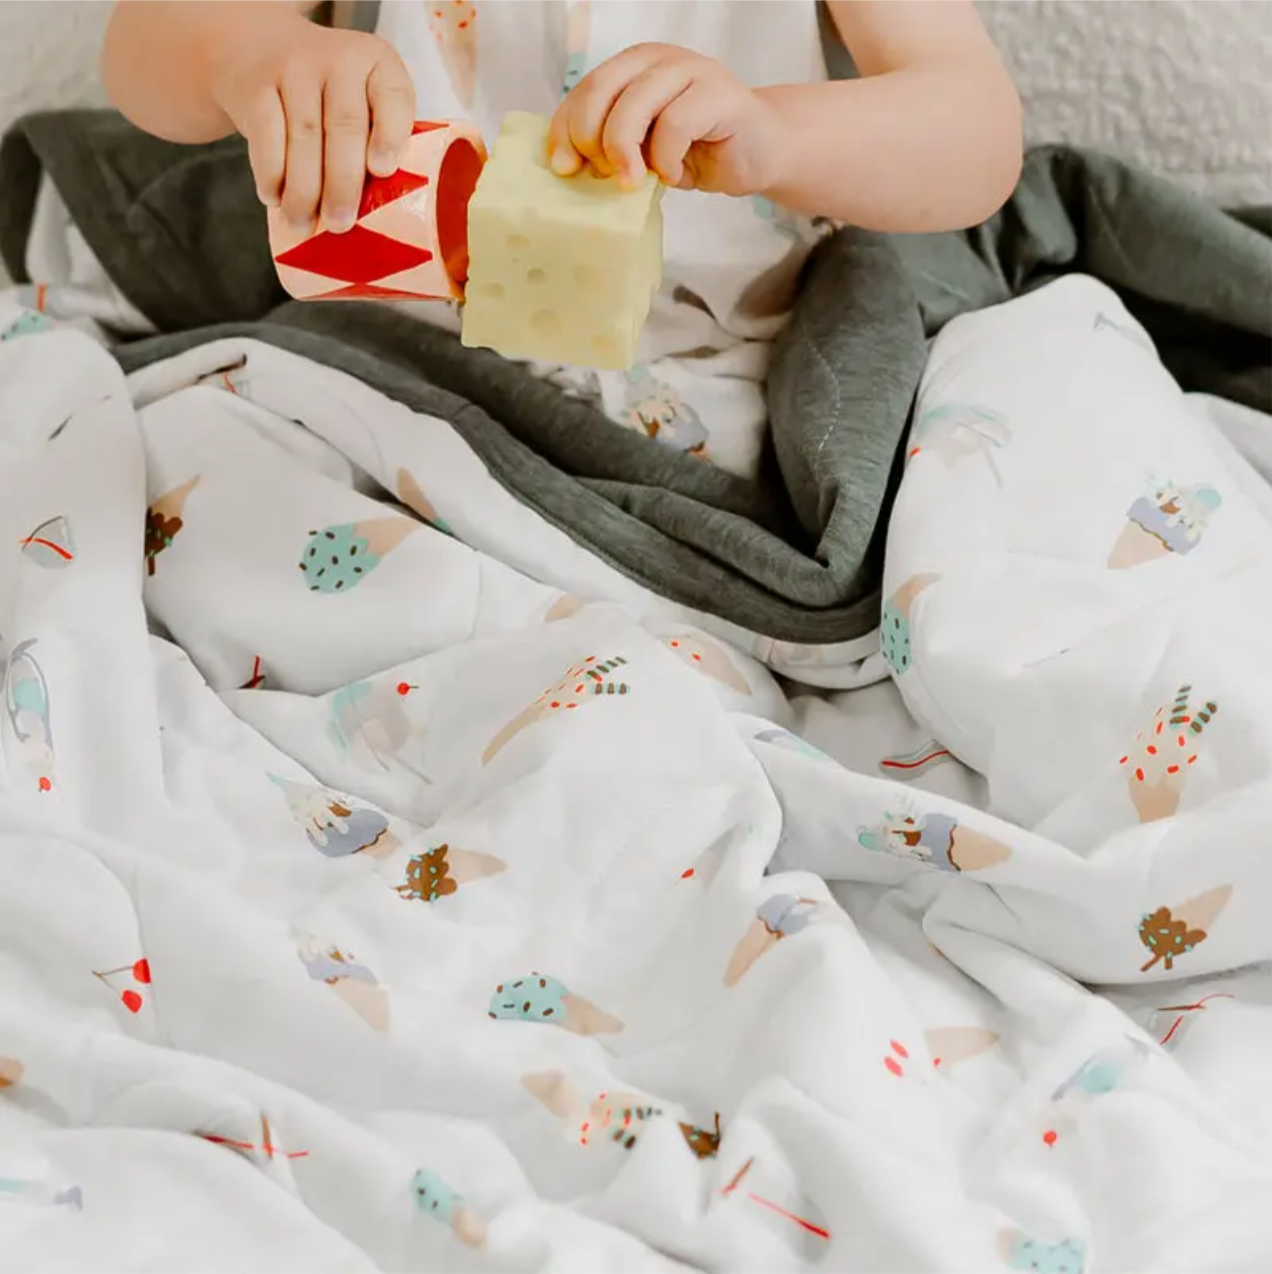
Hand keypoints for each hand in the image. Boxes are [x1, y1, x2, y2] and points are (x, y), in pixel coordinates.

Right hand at [210, 23, 415, 232]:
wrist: (258, 50)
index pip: (393, 96)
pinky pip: (265, 135)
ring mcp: (295, 68)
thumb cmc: (329, 98)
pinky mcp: (257, 86)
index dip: (390, 135)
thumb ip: (378, 142)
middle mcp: (338, 59)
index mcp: (378, 65)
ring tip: (303, 224)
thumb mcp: (364, 102)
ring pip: (303, 136)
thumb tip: (382, 212)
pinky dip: (270, 173)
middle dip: (342, 183)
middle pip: (344, 126)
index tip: (382, 171)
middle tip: (339, 224)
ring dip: (304, 189)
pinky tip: (274, 198)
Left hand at [548, 44, 786, 195]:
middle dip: (591, 140)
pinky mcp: (718, 94)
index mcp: (633, 67)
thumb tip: (565, 163)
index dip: (565, 130)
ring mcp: (689, 71)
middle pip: (600, 92)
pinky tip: (675, 174)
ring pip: (634, 107)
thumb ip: (609, 146)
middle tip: (604, 175)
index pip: (583, 90)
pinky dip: (667, 160)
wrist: (760, 152)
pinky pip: (674, 126)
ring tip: (636, 181)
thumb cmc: (698, 151)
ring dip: (626, 153)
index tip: (565, 168)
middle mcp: (657, 60)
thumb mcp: (643, 150)